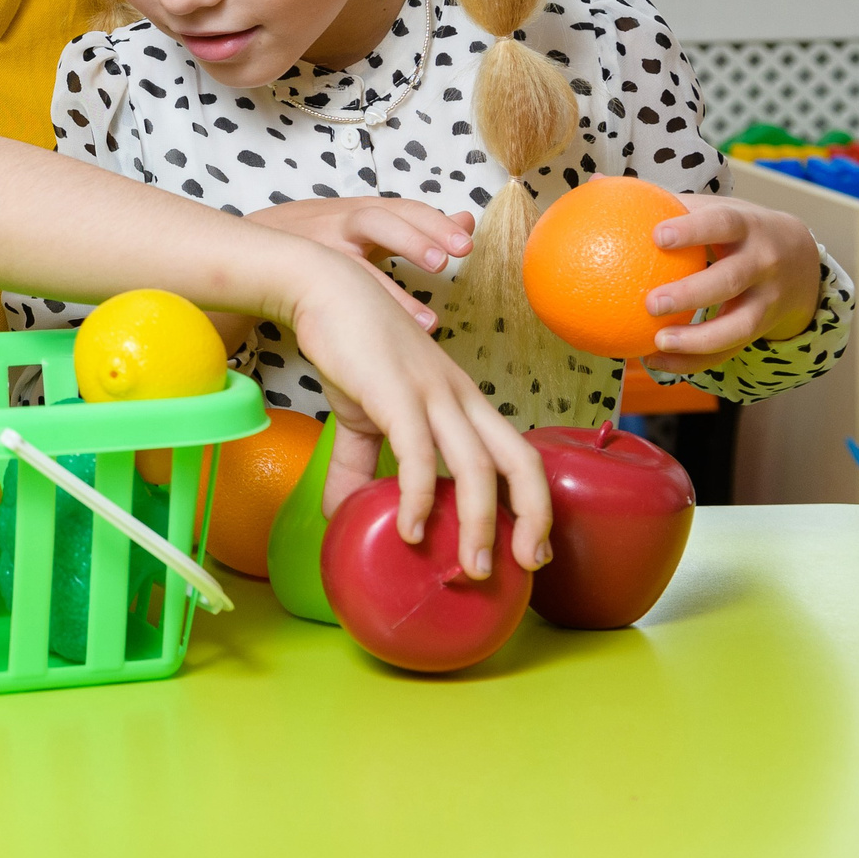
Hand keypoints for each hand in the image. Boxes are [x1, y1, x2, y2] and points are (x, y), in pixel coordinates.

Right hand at [245, 198, 472, 332]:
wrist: (249, 244)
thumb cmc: (318, 236)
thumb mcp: (366, 225)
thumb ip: (416, 226)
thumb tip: (467, 219)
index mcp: (362, 212)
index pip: (404, 209)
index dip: (436, 223)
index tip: (467, 242)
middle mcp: (340, 224)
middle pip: (379, 221)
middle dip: (416, 237)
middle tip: (451, 258)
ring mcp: (318, 250)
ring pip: (353, 266)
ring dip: (393, 292)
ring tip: (429, 321)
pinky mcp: (299, 277)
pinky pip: (331, 294)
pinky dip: (361, 316)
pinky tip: (386, 337)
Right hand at [277, 246, 553, 578]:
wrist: (323, 289)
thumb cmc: (350, 347)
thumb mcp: (362, 416)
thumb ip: (360, 468)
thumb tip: (340, 518)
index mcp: (463, 403)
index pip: (519, 455)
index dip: (535, 504)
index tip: (532, 549)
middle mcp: (460, 399)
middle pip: (521, 461)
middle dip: (534, 518)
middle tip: (528, 566)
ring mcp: (432, 394)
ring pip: (478, 466)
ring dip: (480, 523)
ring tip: (469, 568)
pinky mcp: (396, 393)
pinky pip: (419, 454)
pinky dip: (419, 498)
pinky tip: (410, 529)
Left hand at [642, 195, 824, 364]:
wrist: (801, 259)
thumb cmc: (735, 229)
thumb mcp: (711, 208)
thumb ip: (661, 200)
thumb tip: (592, 183)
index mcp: (747, 226)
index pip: (722, 224)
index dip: (693, 230)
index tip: (657, 236)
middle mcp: (762, 263)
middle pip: (730, 280)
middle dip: (693, 293)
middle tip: (651, 303)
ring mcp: (766, 300)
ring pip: (737, 326)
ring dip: (697, 340)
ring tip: (657, 343)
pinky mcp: (761, 329)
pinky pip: (728, 351)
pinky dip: (693, 362)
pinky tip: (653, 362)